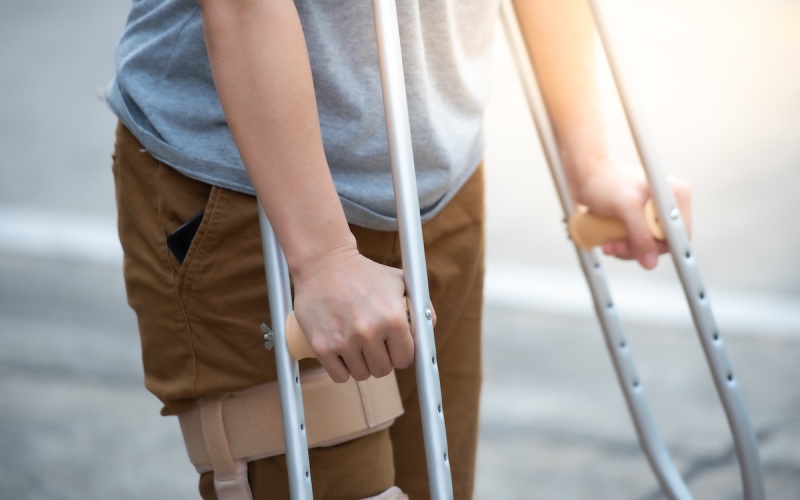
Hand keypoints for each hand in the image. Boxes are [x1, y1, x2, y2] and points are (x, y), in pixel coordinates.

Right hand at [291, 245, 416, 381]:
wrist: (325, 264)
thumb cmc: (365, 273)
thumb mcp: (400, 281)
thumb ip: (421, 306)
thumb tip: (428, 331)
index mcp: (393, 318)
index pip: (406, 359)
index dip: (401, 353)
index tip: (394, 347)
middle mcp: (369, 331)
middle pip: (383, 370)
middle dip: (382, 359)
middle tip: (374, 344)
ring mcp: (344, 340)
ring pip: (362, 375)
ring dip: (362, 364)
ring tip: (358, 345)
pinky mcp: (322, 345)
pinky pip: (339, 376)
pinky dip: (342, 369)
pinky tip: (344, 354)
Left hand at [574, 163, 691, 269]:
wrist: (584, 172)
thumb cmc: (604, 181)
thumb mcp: (625, 208)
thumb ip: (640, 235)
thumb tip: (650, 263)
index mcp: (676, 196)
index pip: (679, 235)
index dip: (659, 247)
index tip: (638, 251)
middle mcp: (668, 204)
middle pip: (662, 243)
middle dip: (637, 248)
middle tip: (614, 246)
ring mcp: (653, 213)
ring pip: (647, 245)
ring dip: (626, 249)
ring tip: (608, 243)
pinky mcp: (639, 219)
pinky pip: (637, 241)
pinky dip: (623, 245)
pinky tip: (608, 241)